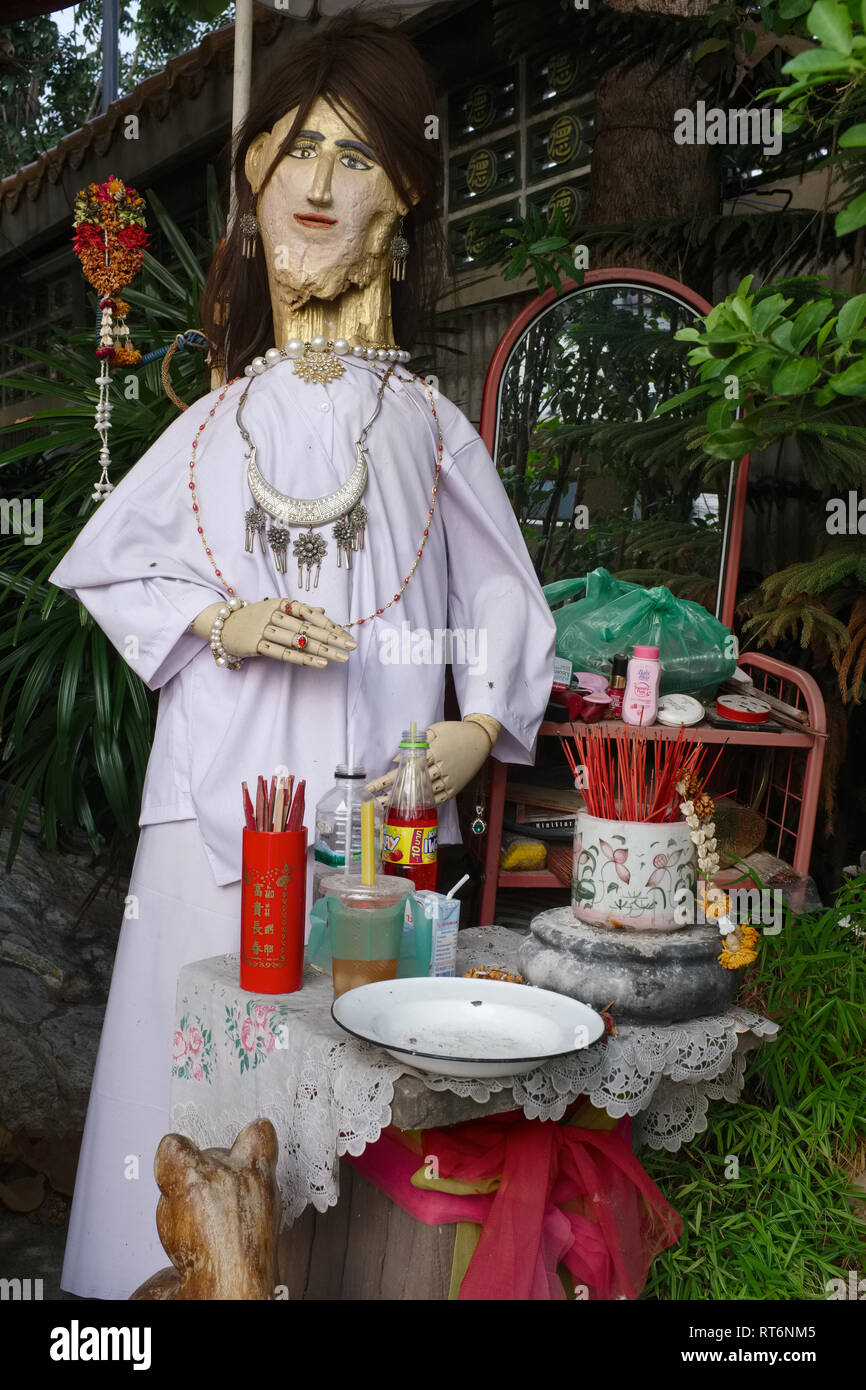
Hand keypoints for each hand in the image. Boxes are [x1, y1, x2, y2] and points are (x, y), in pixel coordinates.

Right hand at [195, 599, 355, 668]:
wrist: (221, 625)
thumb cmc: (253, 618)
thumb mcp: (276, 610)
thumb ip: (300, 612)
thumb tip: (323, 610)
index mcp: (281, 603)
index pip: (311, 614)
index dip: (331, 625)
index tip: (348, 636)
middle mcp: (274, 614)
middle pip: (309, 628)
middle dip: (333, 638)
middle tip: (352, 647)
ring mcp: (264, 629)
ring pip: (299, 640)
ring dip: (323, 649)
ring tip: (342, 658)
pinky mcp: (256, 645)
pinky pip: (283, 653)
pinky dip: (303, 659)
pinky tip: (321, 663)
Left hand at [366, 716, 499, 806]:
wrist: (480, 738)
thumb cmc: (455, 731)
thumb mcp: (434, 731)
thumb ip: (414, 745)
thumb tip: (396, 759)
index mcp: (431, 753)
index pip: (402, 770)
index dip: (386, 780)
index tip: (371, 787)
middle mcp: (438, 768)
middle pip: (409, 785)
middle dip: (391, 795)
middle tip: (374, 804)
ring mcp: (447, 779)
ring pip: (422, 794)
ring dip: (405, 803)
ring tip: (389, 810)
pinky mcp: (455, 787)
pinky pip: (438, 799)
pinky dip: (425, 804)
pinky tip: (412, 811)